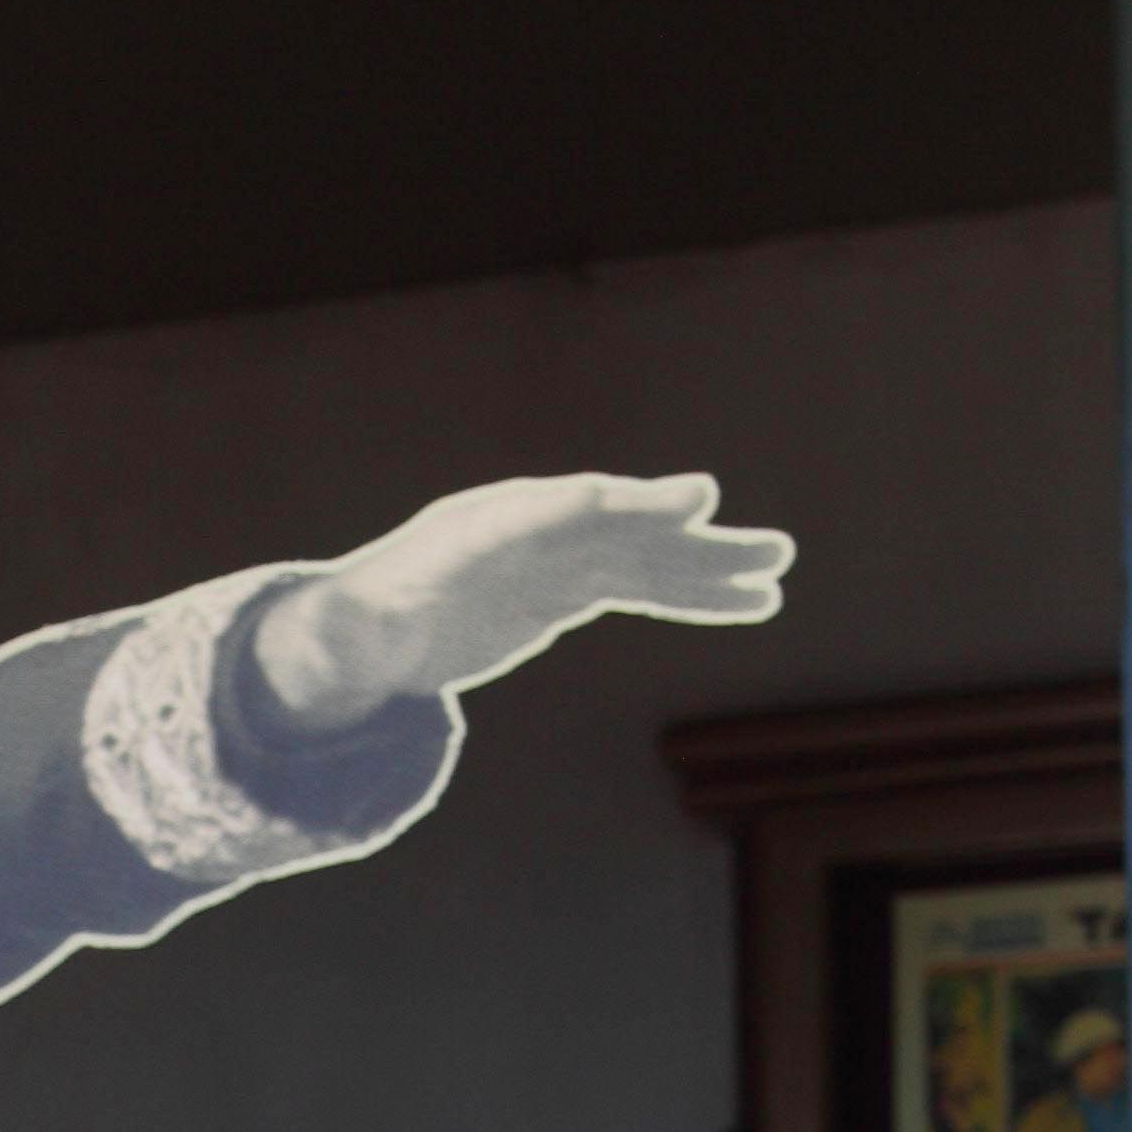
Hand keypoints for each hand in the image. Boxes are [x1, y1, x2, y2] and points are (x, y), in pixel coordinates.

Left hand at [251, 473, 792, 730]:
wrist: (362, 631)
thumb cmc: (354, 628)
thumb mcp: (354, 630)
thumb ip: (365, 625)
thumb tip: (361, 627)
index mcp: (487, 526)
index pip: (572, 506)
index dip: (634, 503)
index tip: (696, 500)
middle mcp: (535, 531)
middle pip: (624, 528)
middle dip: (694, 537)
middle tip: (771, 547)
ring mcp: (557, 558)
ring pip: (646, 560)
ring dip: (711, 571)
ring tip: (778, 581)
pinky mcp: (568, 590)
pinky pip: (641, 587)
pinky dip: (690, 596)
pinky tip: (744, 602)